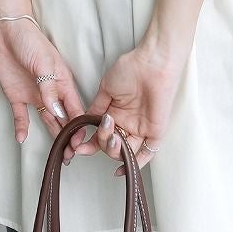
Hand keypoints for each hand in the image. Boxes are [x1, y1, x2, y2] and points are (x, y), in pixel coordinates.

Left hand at [0, 19, 88, 162]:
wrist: (6, 31)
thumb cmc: (31, 41)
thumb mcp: (44, 63)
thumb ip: (50, 88)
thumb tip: (58, 112)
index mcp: (63, 82)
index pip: (75, 109)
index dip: (79, 126)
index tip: (81, 142)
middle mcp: (51, 91)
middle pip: (63, 119)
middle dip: (69, 138)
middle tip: (71, 157)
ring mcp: (35, 95)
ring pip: (48, 121)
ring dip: (53, 136)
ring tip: (57, 155)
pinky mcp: (17, 96)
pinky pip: (21, 116)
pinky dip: (22, 127)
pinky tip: (22, 138)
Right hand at [72, 42, 186, 176]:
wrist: (151, 63)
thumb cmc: (131, 69)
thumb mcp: (106, 89)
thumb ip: (96, 108)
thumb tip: (84, 123)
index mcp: (116, 113)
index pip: (101, 135)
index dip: (89, 144)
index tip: (77, 146)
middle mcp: (128, 123)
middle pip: (111, 145)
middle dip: (102, 144)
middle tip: (101, 132)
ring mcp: (141, 128)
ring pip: (125, 151)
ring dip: (114, 150)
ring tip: (112, 136)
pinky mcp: (155, 131)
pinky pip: (147, 153)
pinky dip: (135, 164)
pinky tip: (122, 168)